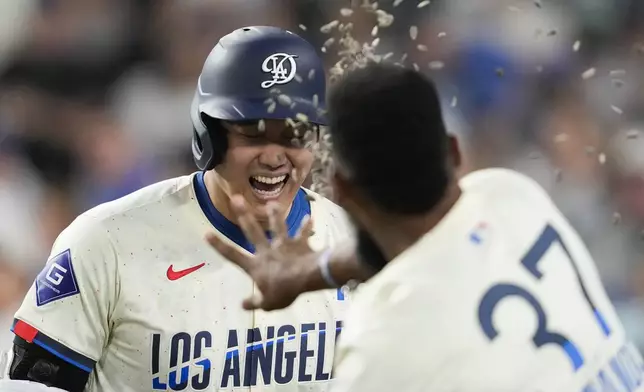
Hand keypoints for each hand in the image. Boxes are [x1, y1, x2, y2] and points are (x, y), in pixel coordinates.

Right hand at [205, 195, 323, 310]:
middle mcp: (267, 250)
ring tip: (272, 203)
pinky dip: (306, 227)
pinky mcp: (300, 244)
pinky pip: (303, 234)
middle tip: (236, 198)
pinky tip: (309, 218)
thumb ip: (254, 302)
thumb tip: (242, 305)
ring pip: (278, 227)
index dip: (219, 245)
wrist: (307, 277)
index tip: (207, 232)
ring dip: (275, 215)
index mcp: (256, 265)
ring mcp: (284, 245)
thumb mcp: (267, 303)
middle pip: (253, 231)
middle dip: (244, 215)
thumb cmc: (284, 291)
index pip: (233, 255)